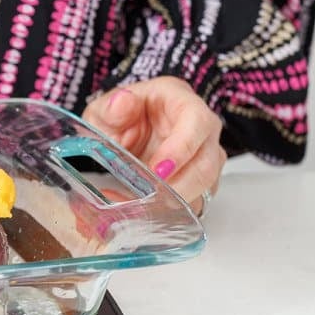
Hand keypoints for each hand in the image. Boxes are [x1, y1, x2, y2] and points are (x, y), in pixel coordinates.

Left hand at [83, 77, 224, 216]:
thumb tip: (122, 101)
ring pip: (206, 185)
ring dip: (176, 202)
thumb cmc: (123, 114)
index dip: (181, 149)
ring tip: (142, 209)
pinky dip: (173, 211)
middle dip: (181, 185)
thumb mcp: (107, 108)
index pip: (196, 123)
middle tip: (151, 199)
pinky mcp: (199, 180)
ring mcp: (205, 156)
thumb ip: (112, 107)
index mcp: (183, 102)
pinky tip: (145, 213)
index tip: (158, 171)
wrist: (127, 128)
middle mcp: (203, 130)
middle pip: (208, 161)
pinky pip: (196, 199)